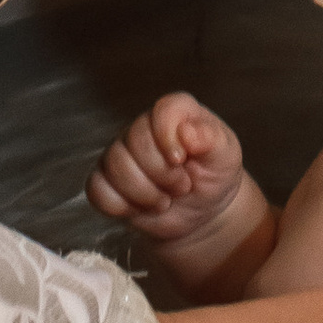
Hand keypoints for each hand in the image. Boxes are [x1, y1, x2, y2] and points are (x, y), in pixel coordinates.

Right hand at [87, 90, 250, 243]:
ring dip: (144, 193)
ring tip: (165, 201)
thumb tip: (186, 132)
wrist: (202, 211)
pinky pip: (96, 189)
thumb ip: (211, 138)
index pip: (161, 112)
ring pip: (113, 166)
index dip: (168, 138)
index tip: (182, 160)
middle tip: (182, 187)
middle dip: (161, 174)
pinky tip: (140, 209)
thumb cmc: (215, 175)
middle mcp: (143, 127)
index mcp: (175, 112)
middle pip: (134, 142)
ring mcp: (122, 153)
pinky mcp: (108, 180)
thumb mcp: (226, 156)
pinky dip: (119, 206)